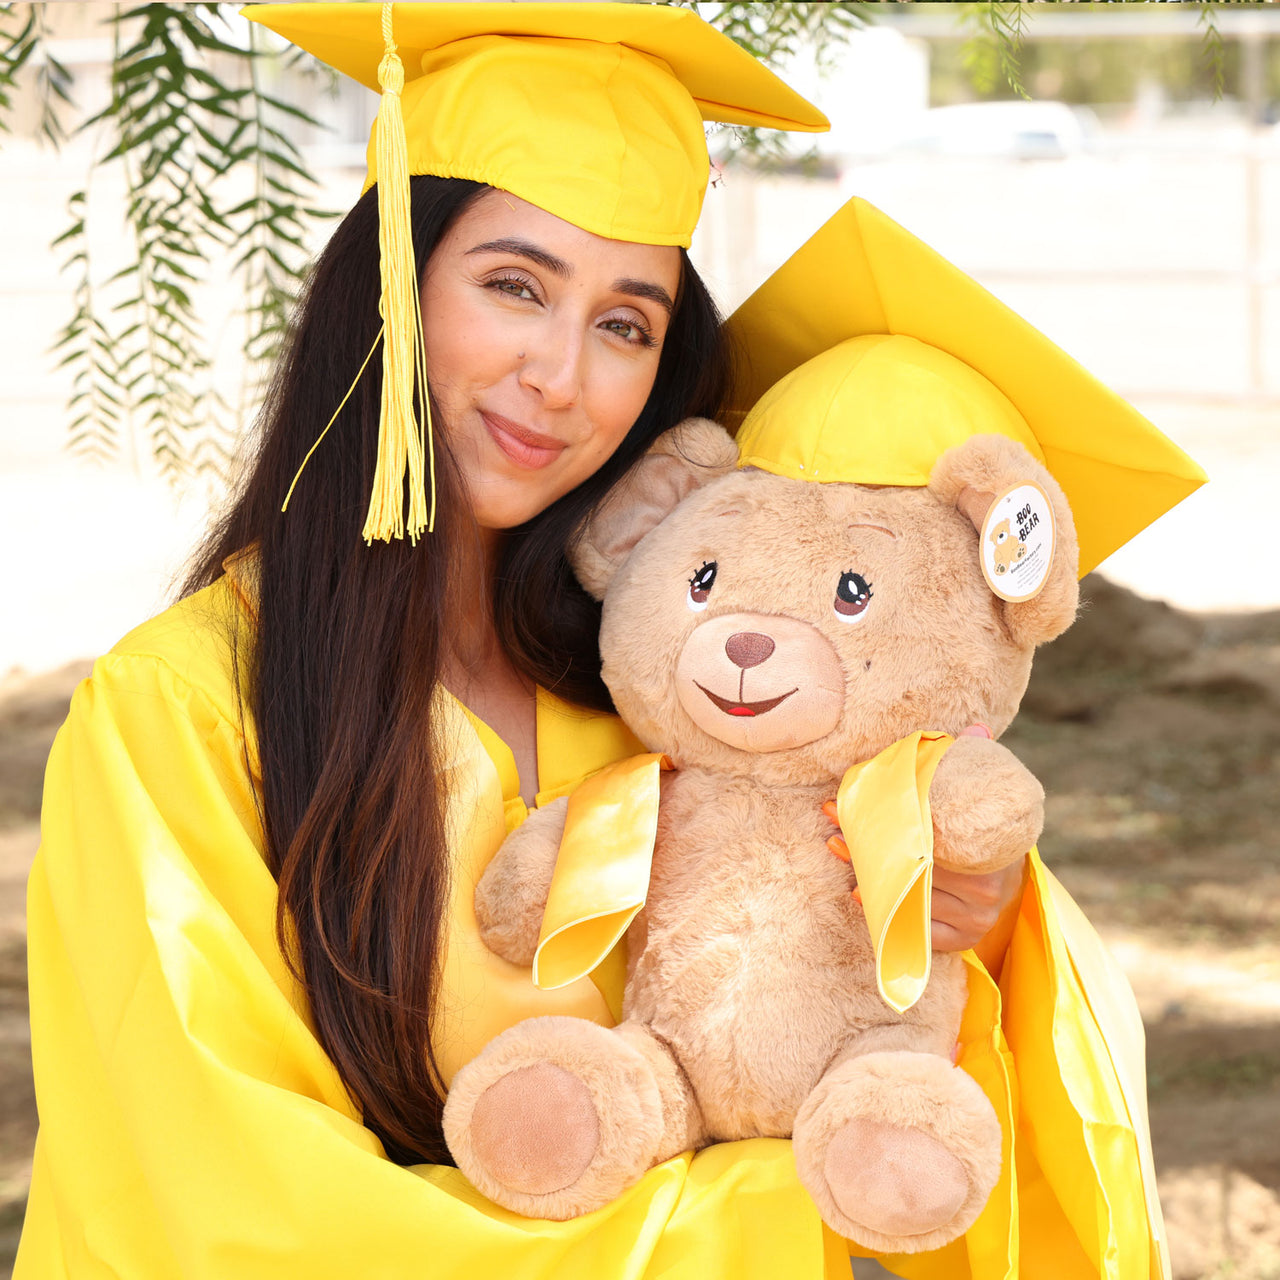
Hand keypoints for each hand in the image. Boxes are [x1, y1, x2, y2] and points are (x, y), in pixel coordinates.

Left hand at [823, 725, 1027, 964]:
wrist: (1008, 878)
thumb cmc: (982, 830)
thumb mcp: (982, 797)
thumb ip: (975, 763)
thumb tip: (976, 729)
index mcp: (995, 849)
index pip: (931, 833)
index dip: (887, 818)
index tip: (849, 804)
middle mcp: (988, 889)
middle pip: (914, 867)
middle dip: (869, 848)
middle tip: (835, 831)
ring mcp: (976, 919)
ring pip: (909, 898)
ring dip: (869, 877)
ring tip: (840, 850)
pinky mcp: (962, 941)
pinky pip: (914, 928)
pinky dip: (885, 911)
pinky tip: (861, 893)